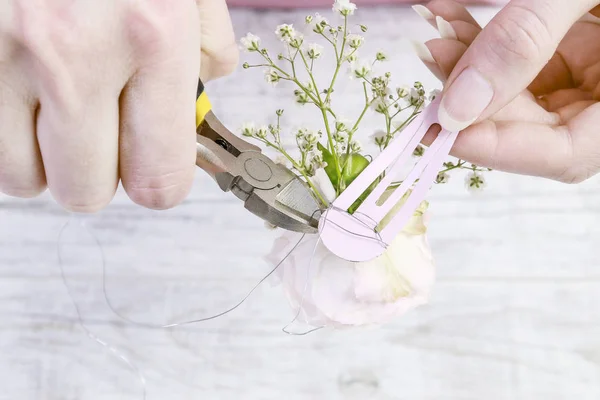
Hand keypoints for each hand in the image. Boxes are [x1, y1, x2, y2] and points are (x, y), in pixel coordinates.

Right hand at [0, 0, 237, 209]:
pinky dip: (8, 136)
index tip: (159, 172)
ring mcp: (6, 56)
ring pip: (25, 179)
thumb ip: (206, 41)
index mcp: (151, 38)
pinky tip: (27, 98)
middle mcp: (75, 57)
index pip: (159, 177)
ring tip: (62, 114)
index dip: (161, 185)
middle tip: (108, 137)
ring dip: (49, 159)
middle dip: (103, 175)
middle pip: (87, 192)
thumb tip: (210, 86)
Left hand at [413, 0, 599, 182]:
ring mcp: (590, 74)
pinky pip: (519, 61)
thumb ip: (527, 38)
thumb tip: (457, 106)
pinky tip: (449, 16)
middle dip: (473, 98)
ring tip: (435, 30)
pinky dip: (482, 41)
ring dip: (468, 67)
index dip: (502, 149)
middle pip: (532, 126)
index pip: (567, 154)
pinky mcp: (571, 50)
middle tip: (433, 62)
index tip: (445, 128)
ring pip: (516, 94)